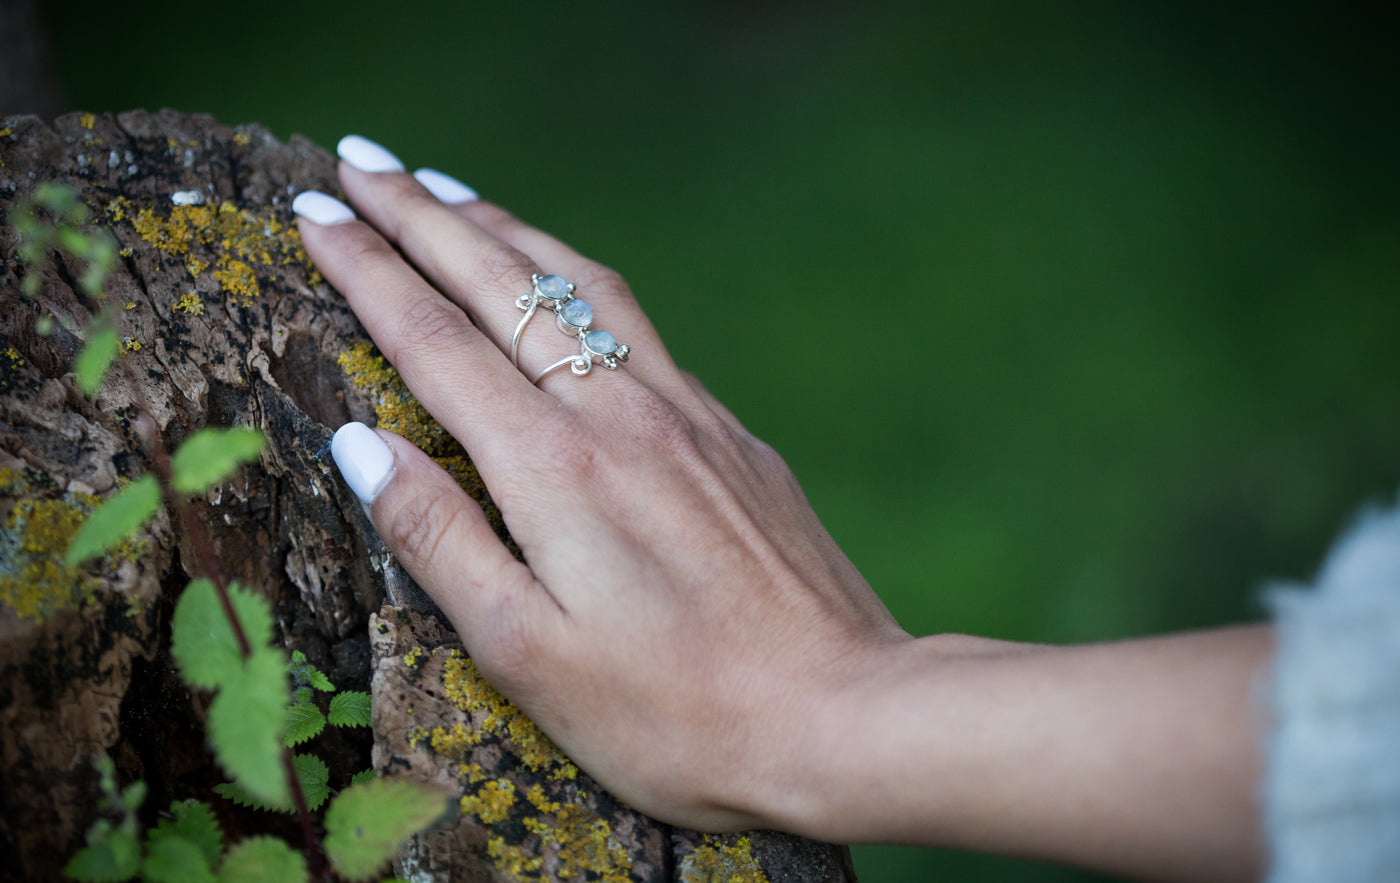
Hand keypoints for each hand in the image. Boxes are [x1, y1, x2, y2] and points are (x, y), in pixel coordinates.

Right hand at [294, 136, 910, 832]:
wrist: (843, 712)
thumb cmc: (677, 712)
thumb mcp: (527, 653)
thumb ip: (439, 538)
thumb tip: (358, 443)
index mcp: (552, 467)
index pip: (433, 338)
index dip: (366, 269)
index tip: (315, 213)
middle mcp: (619, 413)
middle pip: (502, 284)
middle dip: (421, 215)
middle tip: (360, 161)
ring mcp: (686, 413)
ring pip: (579, 286)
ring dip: (505, 228)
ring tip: (449, 190)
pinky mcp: (731, 433)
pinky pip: (638, 326)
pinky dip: (578, 282)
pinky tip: (566, 286)